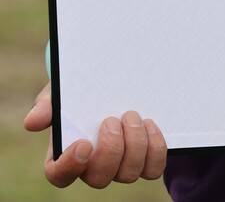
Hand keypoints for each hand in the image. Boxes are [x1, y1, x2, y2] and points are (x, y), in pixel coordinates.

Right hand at [24, 82, 166, 187]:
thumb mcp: (65, 90)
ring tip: (133, 115)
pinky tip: (150, 124)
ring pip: (128, 174)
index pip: (59, 175)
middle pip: (99, 179)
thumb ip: (49, 103)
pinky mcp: (145, 161)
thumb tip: (32, 121)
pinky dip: (155, 148)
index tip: (83, 143)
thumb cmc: (82, 91)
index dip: (69, 166)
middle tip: (113, 119)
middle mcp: (93, 166)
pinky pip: (153, 169)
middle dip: (110, 150)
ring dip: (134, 144)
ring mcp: (120, 166)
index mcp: (66, 152)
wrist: (114, 82)